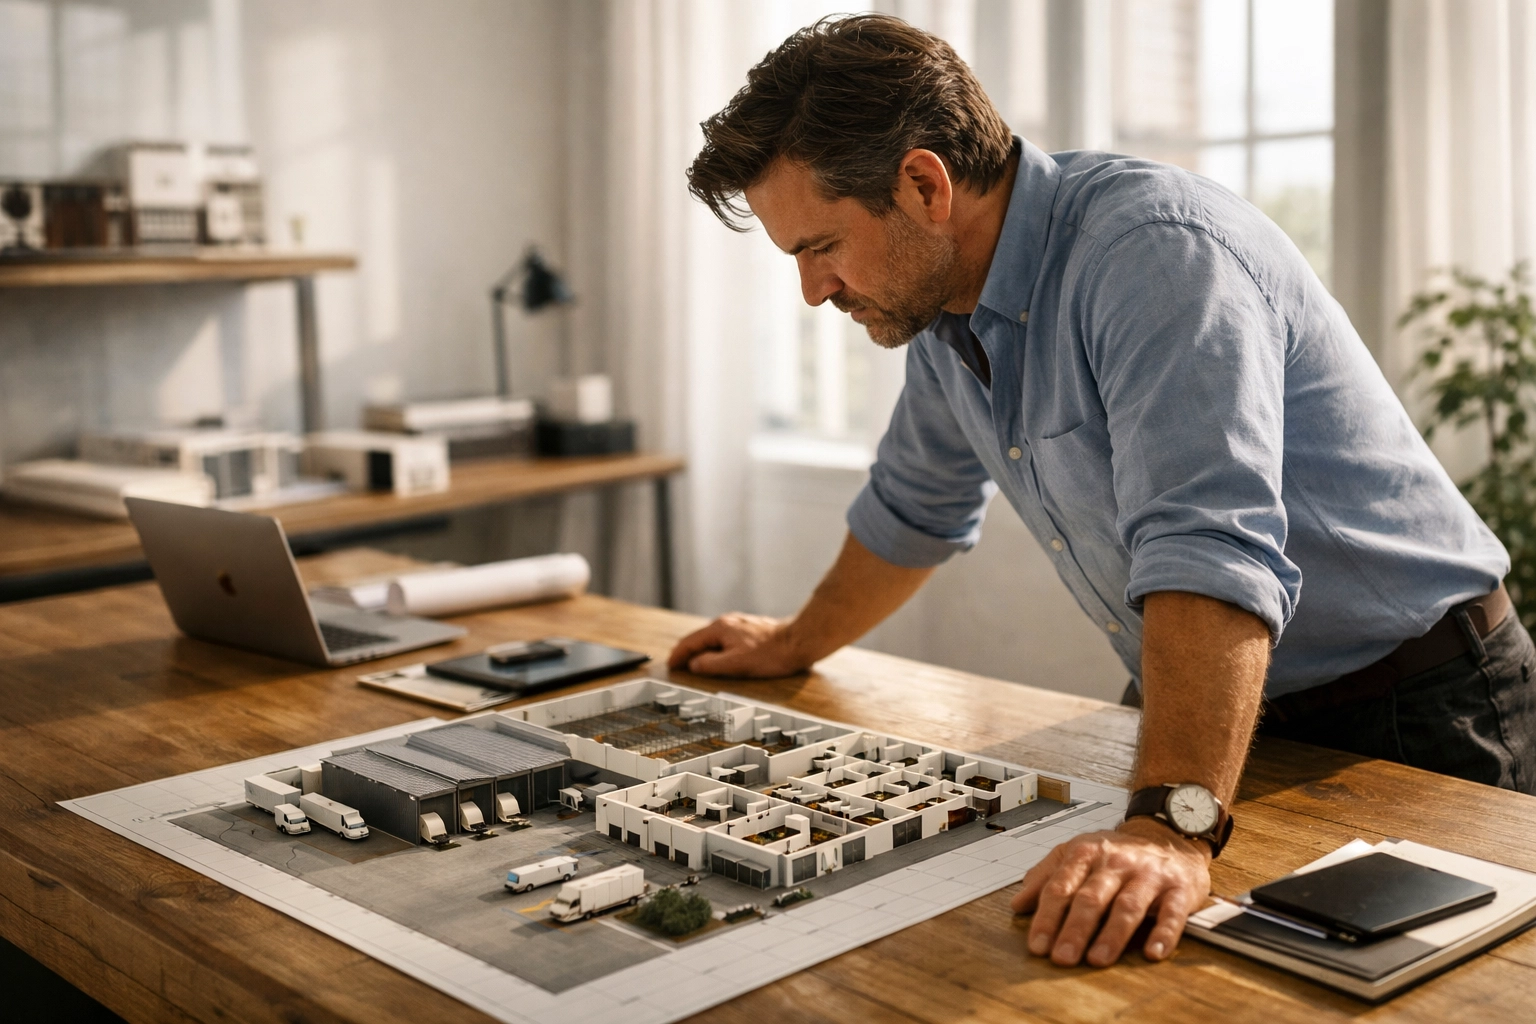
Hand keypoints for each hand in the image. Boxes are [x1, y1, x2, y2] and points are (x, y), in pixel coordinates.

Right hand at [666, 613, 809, 676]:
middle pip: (699, 637)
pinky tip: (719, 655)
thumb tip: (694, 665)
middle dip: (687, 652)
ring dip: (701, 650)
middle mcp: (727, 622)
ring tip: (695, 663)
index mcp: (720, 628)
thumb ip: (711, 664)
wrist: (798, 641)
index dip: (678, 655)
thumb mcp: (736, 664)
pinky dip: (714, 648)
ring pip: (712, 638)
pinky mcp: (748, 629)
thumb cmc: (770, 654)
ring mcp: (738, 624)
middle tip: (678, 665)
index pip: (690, 641)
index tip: (670, 665)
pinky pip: (724, 638)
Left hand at [1010, 817, 1210, 966]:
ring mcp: (1148, 874)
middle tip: (1062, 957)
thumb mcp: (1076, 855)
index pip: (1060, 886)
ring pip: (1127, 906)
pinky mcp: (1178, 888)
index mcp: (1086, 853)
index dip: (1047, 918)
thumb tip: (1017, 904)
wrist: (1167, 838)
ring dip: (1112, 935)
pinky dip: (1164, 934)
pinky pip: (1171, 913)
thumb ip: (1045, 877)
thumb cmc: (1117, 854)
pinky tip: (1152, 952)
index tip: (1037, 945)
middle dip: (1074, 929)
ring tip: (1097, 959)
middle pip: (1091, 897)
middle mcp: (1116, 862)